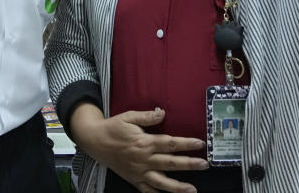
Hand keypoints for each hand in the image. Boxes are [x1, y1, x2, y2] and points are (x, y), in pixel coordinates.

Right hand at [73, 107, 207, 192]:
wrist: (94, 141)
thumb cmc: (113, 127)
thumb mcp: (128, 117)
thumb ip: (146, 116)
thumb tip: (162, 112)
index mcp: (144, 142)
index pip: (170, 143)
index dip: (186, 143)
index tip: (200, 143)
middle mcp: (143, 159)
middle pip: (170, 163)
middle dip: (189, 164)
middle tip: (205, 165)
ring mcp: (138, 172)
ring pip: (161, 182)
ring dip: (178, 187)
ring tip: (192, 190)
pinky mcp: (133, 179)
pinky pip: (147, 190)